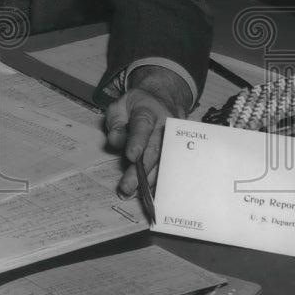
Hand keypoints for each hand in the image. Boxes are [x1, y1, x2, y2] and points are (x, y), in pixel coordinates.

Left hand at [104, 66, 191, 197]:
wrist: (163, 100)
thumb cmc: (137, 105)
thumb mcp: (120, 105)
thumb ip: (115, 122)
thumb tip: (116, 140)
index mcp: (148, 111)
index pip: (143, 126)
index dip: (138, 141)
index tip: (132, 157)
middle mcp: (165, 127)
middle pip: (154, 150)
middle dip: (141, 171)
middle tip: (127, 187)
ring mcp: (175, 140)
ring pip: (164, 163)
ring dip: (149, 181)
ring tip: (132, 194)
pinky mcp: (178, 151)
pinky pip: (170, 169)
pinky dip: (159, 183)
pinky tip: (148, 195)